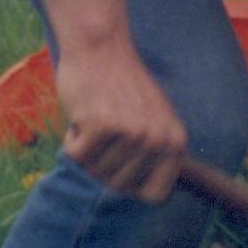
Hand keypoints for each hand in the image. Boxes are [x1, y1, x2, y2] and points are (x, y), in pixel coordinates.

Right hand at [56, 42, 188, 201]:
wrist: (101, 48)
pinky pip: (76, 157)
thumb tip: (146, 198)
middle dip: (103, 166)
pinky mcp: (101, 126)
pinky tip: (83, 115)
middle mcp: (158, 140)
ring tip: (97, 120)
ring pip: (95, 173)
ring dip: (87, 152)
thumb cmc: (122, 88)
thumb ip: (153, 155)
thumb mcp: (153, 121)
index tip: (122, 169)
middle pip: (118, 187)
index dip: (131, 188)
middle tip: (106, 133)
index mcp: (175, 142)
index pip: (155, 196)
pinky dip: (71, 141)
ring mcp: (131, 133)